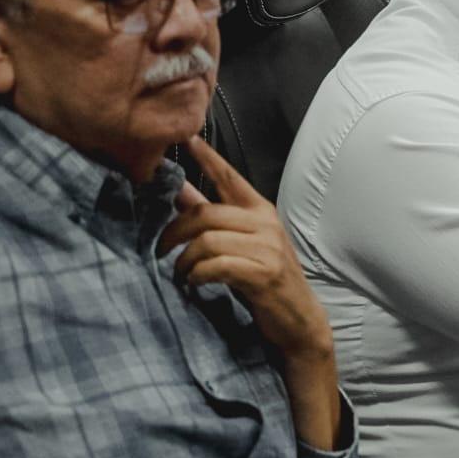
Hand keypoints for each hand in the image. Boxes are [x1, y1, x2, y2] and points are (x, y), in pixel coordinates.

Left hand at [159, 137, 341, 448]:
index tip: (186, 137)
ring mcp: (267, 247)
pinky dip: (196, 274)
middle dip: (174, 230)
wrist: (299, 320)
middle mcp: (265, 222)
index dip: (207, 156)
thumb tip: (179, 194)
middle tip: (159, 250)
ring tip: (179, 274)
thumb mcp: (242, 243)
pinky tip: (193, 283)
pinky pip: (215, 265)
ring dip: (183, 260)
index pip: (229, 176)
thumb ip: (214, 219)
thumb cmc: (264, 280)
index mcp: (260, 210)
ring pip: (207, 239)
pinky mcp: (262, 272)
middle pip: (205, 212)